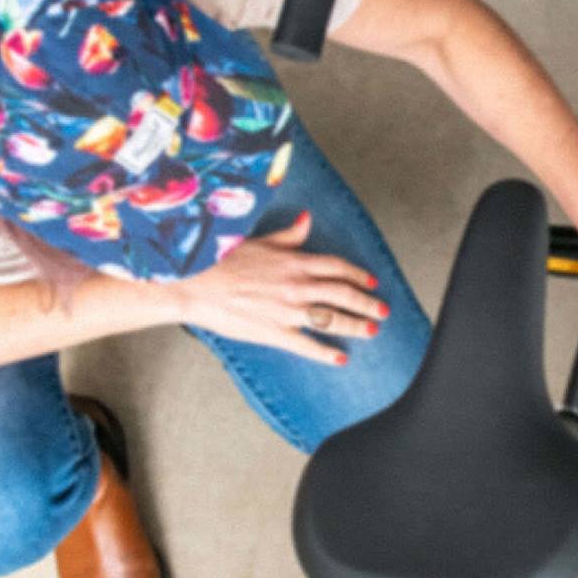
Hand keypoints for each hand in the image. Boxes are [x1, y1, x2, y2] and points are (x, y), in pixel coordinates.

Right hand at [168, 211, 390, 363]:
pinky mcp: (274, 332)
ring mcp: (287, 311)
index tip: (370, 282)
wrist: (195, 283)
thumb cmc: (222, 259)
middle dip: (366, 302)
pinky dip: (326, 352)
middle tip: (382, 310)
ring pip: (332, 318)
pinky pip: (307, 345)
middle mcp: (297, 286)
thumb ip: (289, 234)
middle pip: (343, 294)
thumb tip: (307, 219)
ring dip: (355, 325)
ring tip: (370, 330)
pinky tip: (340, 358)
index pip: (337, 268)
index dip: (358, 275)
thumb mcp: (260, 240)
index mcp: (295, 262)